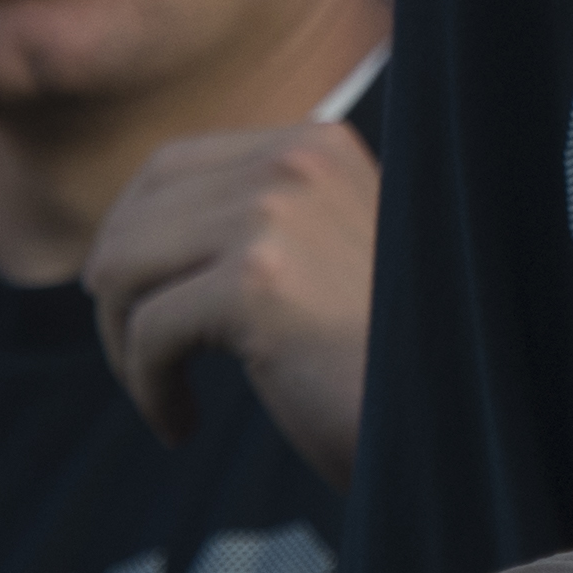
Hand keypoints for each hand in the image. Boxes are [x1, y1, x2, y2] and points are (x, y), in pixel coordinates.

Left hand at [83, 118, 378, 486]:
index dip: (130, 238)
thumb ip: (259, 222)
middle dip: (118, 296)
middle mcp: (295, 162)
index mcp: (314, 146)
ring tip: (166, 396)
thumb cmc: (388, 361)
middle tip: (144, 363)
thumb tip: (121, 236)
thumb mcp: (325, 255)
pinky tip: (181, 426)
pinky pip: (146, 333)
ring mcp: (276, 216)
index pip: (170, 167)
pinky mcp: (257, 283)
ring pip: (122, 268)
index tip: (133, 305)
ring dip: (125, 345)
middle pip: (135, 215)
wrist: (454, 420)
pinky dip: (149, 391)